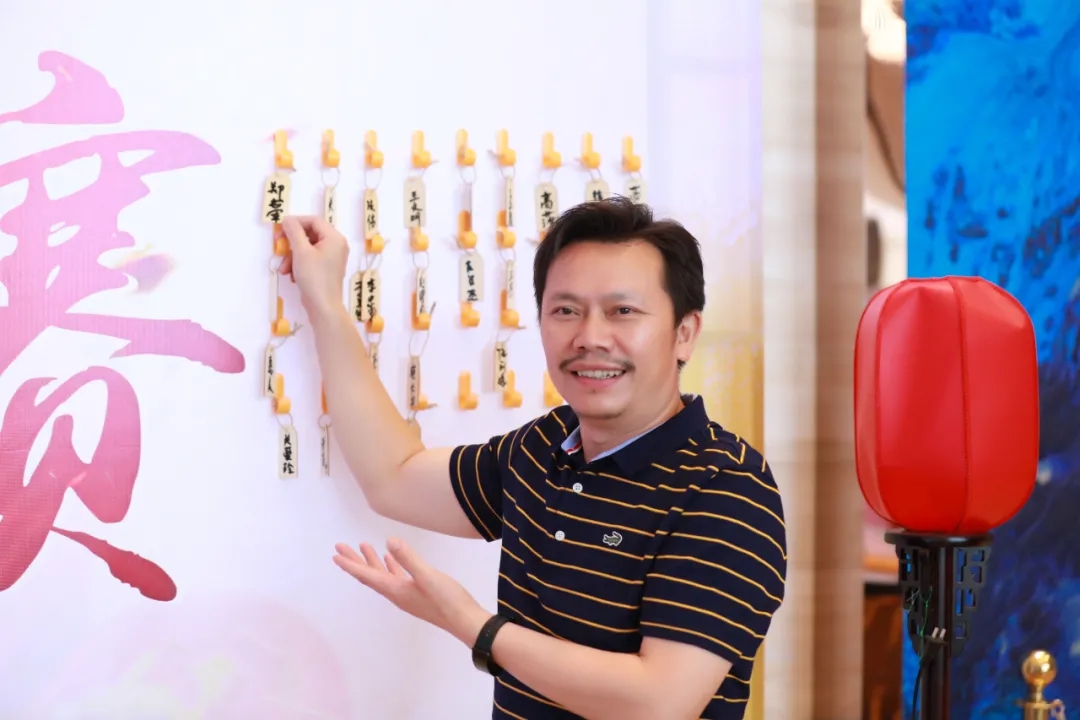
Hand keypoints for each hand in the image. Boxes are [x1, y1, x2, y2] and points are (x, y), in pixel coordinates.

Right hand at [279, 215, 349, 318]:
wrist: (323, 306)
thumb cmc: (314, 277)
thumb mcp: (301, 251)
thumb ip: (293, 232)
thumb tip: (288, 219)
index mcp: (335, 238)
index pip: (313, 221)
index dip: (296, 222)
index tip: (281, 229)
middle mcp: (337, 245)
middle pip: (309, 235)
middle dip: (292, 244)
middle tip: (279, 248)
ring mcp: (333, 257)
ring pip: (307, 248)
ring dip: (293, 257)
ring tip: (284, 269)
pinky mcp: (327, 268)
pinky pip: (310, 259)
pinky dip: (299, 264)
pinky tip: (292, 275)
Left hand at [333, 538, 490, 645]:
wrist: (465, 621)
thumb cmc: (447, 600)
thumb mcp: (427, 576)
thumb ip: (408, 558)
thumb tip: (389, 542)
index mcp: (395, 590)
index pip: (367, 575)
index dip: (351, 564)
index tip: (335, 554)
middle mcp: (397, 593)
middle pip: (370, 575)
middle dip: (355, 560)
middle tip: (340, 546)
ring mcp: (407, 594)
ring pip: (383, 575)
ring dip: (372, 561)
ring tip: (364, 545)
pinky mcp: (417, 593)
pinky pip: (396, 577)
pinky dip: (390, 566)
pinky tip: (391, 558)